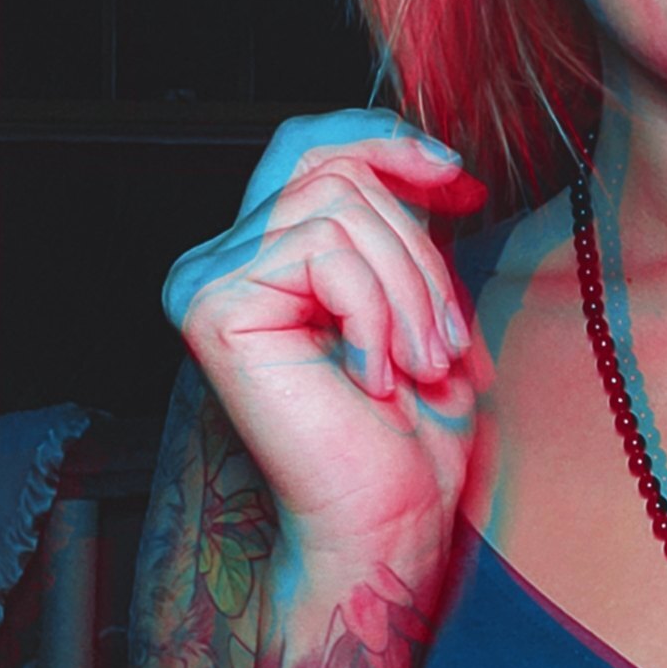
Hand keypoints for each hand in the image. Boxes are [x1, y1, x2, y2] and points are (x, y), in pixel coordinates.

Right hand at [163, 110, 486, 594]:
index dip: (384, 142)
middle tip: (445, 344)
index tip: (458, 179)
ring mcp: (208, 280)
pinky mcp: (214, 305)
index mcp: (265, 259)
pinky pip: (322, 250)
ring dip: (407, 289)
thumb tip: (432, 164)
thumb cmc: (409, 440)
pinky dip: (374, 312)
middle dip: (417, 252)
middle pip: (337, 175)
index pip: (310, 148)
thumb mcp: (421, 308)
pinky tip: (375, 379)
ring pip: (338, 206)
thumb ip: (404, 233)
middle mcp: (221, 261)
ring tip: (422, 365)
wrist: (386, 524)